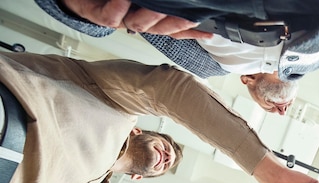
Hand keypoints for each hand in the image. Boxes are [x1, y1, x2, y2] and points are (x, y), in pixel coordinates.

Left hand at [60, 0, 212, 38]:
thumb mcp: (138, 2)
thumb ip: (156, 4)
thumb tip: (181, 8)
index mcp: (146, 18)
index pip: (173, 28)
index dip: (192, 33)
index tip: (210, 32)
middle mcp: (134, 21)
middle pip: (160, 29)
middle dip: (175, 24)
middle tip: (189, 17)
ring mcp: (118, 19)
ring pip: (139, 25)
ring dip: (151, 18)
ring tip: (159, 6)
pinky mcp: (97, 15)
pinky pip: (110, 17)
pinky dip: (119, 8)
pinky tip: (125, 0)